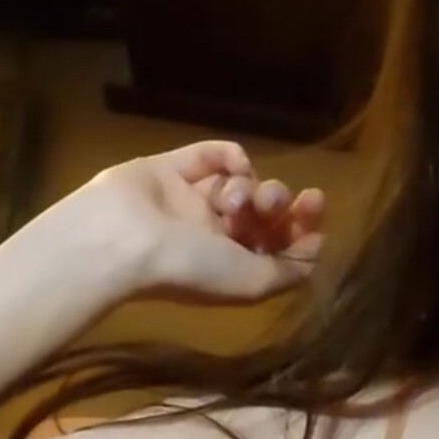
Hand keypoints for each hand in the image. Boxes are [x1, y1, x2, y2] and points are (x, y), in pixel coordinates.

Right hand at [62, 140, 325, 304]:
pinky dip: (230, 155)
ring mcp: (192, 200)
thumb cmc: (191, 268)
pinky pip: (213, 155)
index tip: (315, 201)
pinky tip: (233, 165)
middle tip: (266, 204)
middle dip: (276, 201)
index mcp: (232, 265)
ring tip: (231, 200)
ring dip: (249, 185)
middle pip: (263, 209)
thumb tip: (316, 246)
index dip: (303, 222)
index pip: (279, 240)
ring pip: (241, 181)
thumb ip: (290, 269)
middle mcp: (214, 234)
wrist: (122, 241)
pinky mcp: (172, 169)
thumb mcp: (252, 284)